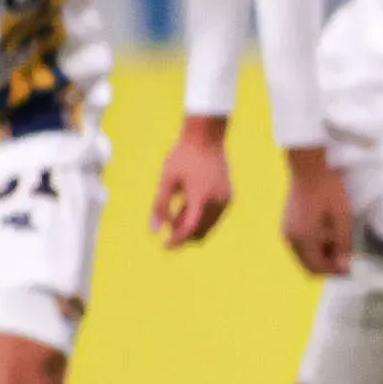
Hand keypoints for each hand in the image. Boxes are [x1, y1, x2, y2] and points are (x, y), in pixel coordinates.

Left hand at [150, 114, 232, 248]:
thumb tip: (153, 230)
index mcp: (201, 197)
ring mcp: (225, 199)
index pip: (190, 229)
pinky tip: (187, 206)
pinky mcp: (228, 196)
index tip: (165, 246)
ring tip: (176, 214)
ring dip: (192, 226)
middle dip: (184, 235)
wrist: (206, 137)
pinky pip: (215, 216)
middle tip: (168, 229)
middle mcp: (217, 201)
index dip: (177, 240)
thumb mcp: (166, 180)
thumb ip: (160, 206)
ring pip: (209, 225)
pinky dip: (201, 217)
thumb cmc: (183, 156)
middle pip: (201, 231)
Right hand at [280, 147, 352, 276]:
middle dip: (328, 264)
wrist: (309, 167)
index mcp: (303, 238)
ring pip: (305, 256)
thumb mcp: (342, 217)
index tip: (350, 266)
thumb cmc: (328, 189)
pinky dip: (315, 244)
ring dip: (322, 254)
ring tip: (338, 238)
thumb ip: (342, 244)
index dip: (334, 271)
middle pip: (309, 265)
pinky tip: (327, 231)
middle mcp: (290, 238)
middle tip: (346, 253)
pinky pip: (301, 245)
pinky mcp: (287, 224)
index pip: (316, 268)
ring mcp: (286, 231)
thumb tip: (344, 268)